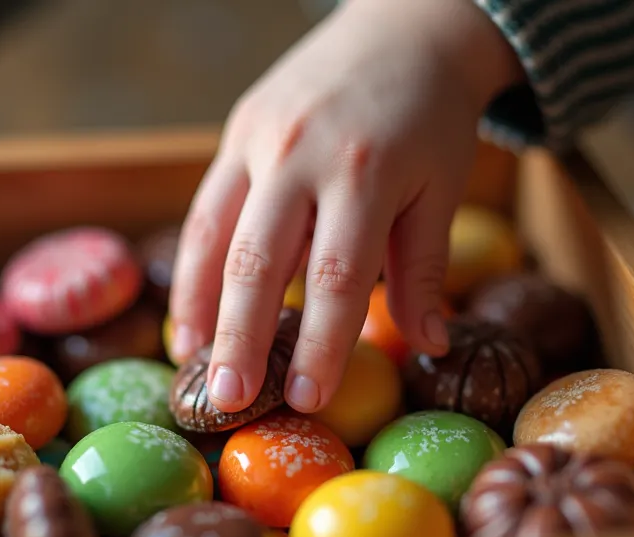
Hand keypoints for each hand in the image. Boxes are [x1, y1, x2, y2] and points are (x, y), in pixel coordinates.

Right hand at [168, 0, 522, 413]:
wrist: (402, 29)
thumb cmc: (430, 119)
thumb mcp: (442, 189)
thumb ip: (425, 269)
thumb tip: (428, 346)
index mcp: (364, 171)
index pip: (336, 276)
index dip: (320, 342)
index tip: (308, 398)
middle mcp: (300, 154)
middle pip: (258, 261)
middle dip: (241, 338)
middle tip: (229, 401)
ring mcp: (259, 139)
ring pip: (214, 234)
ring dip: (199, 307)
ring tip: (194, 367)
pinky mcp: (236, 132)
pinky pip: (205, 209)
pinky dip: (193, 268)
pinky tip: (191, 316)